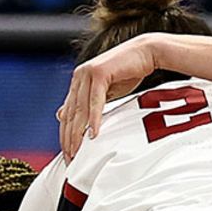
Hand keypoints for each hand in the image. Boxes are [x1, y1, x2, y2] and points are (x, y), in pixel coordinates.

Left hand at [57, 37, 160, 155]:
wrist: (147, 52)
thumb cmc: (129, 72)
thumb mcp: (106, 91)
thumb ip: (88, 102)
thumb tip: (64, 115)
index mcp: (78, 81)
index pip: (67, 113)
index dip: (66, 134)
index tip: (69, 153)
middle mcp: (79, 76)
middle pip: (70, 113)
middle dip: (69, 138)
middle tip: (71, 157)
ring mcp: (88, 73)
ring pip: (80, 109)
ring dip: (78, 132)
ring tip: (79, 150)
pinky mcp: (100, 73)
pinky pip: (95, 101)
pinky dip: (94, 119)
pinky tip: (94, 133)